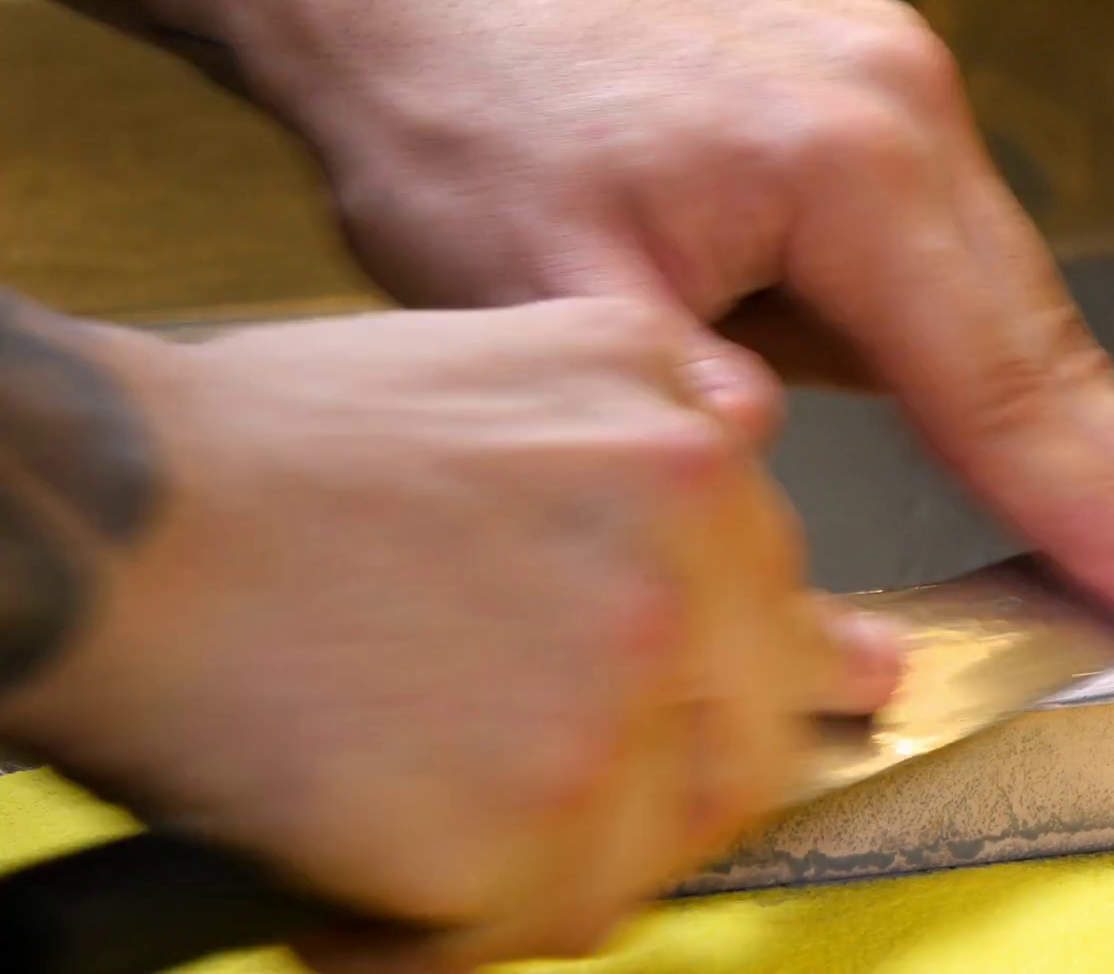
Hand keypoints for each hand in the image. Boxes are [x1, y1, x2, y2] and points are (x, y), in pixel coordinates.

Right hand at [0, 299, 898, 970]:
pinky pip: (538, 924)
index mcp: (686, 466)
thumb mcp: (521, 351)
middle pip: (747, 754)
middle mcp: (675, 586)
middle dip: (669, 793)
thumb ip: (661, 393)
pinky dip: (453, 929)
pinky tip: (370, 879)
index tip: (831, 697)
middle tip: (569, 804)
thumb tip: (752, 425)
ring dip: (556, 866)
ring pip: (648, 853)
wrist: (128, 521)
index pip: (791, 618)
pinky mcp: (523, 831)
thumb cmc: (290, 444)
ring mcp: (608, 714)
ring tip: (435, 831)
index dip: (790, 676)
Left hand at [238, 0, 1113, 632]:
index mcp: (844, 158)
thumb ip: (677, 400)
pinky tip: (1074, 441)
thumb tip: (772, 495)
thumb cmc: (465, 114)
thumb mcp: (540, 290)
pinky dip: (1020, 370)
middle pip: (1050, 337)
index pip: (998, 379)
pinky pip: (970, 273)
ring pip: (1023, 306)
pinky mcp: (871, 122)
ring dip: (1102, 431)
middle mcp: (903, 113)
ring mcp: (899, 104)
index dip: (1098, 507)